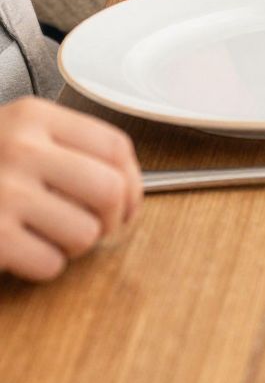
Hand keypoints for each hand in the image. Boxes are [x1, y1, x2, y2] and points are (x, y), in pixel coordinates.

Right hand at [0, 98, 141, 282]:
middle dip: (112, 218)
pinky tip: (22, 251)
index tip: (127, 202)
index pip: (115, 147)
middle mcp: (19, 149)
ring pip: (85, 233)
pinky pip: (50, 264)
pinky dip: (43, 265)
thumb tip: (128, 189)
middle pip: (109, 190)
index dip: (132, 182)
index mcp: (33, 117)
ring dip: (74, 245)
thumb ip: (68, 146)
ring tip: (49, 236)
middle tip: (95, 227)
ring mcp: (3, 192)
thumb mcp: (16, 134)